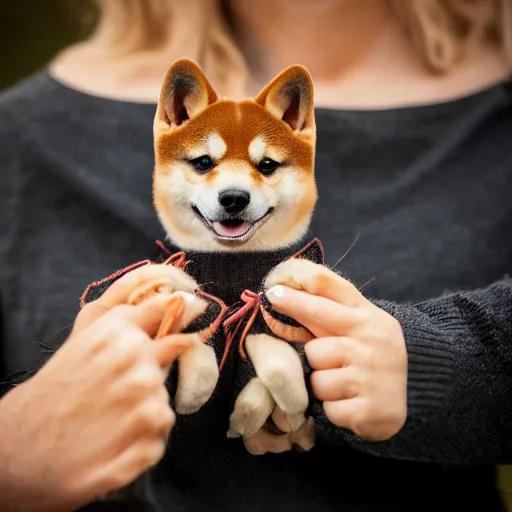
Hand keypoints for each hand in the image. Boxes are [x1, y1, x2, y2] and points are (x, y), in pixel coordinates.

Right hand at [0, 265, 194, 511]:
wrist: (17, 451)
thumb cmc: (54, 391)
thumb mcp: (84, 339)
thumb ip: (127, 312)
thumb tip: (177, 297)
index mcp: (117, 330)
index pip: (168, 309)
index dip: (180, 314)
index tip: (190, 316)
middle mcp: (136, 360)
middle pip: (169, 362)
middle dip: (147, 376)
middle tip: (113, 394)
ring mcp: (144, 403)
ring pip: (164, 404)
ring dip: (142, 414)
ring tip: (106, 422)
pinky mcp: (148, 442)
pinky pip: (159, 438)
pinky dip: (139, 445)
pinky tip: (110, 446)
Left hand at [266, 266, 406, 440]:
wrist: (420, 388)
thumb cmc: (374, 348)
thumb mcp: (360, 318)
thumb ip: (327, 302)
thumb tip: (283, 287)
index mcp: (366, 317)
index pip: (326, 299)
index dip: (295, 297)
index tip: (273, 294)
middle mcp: (371, 344)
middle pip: (314, 348)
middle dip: (316, 356)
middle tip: (329, 359)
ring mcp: (372, 378)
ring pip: (318, 381)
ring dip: (324, 385)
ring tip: (344, 382)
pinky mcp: (370, 411)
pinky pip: (330, 409)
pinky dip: (335, 408)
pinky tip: (352, 401)